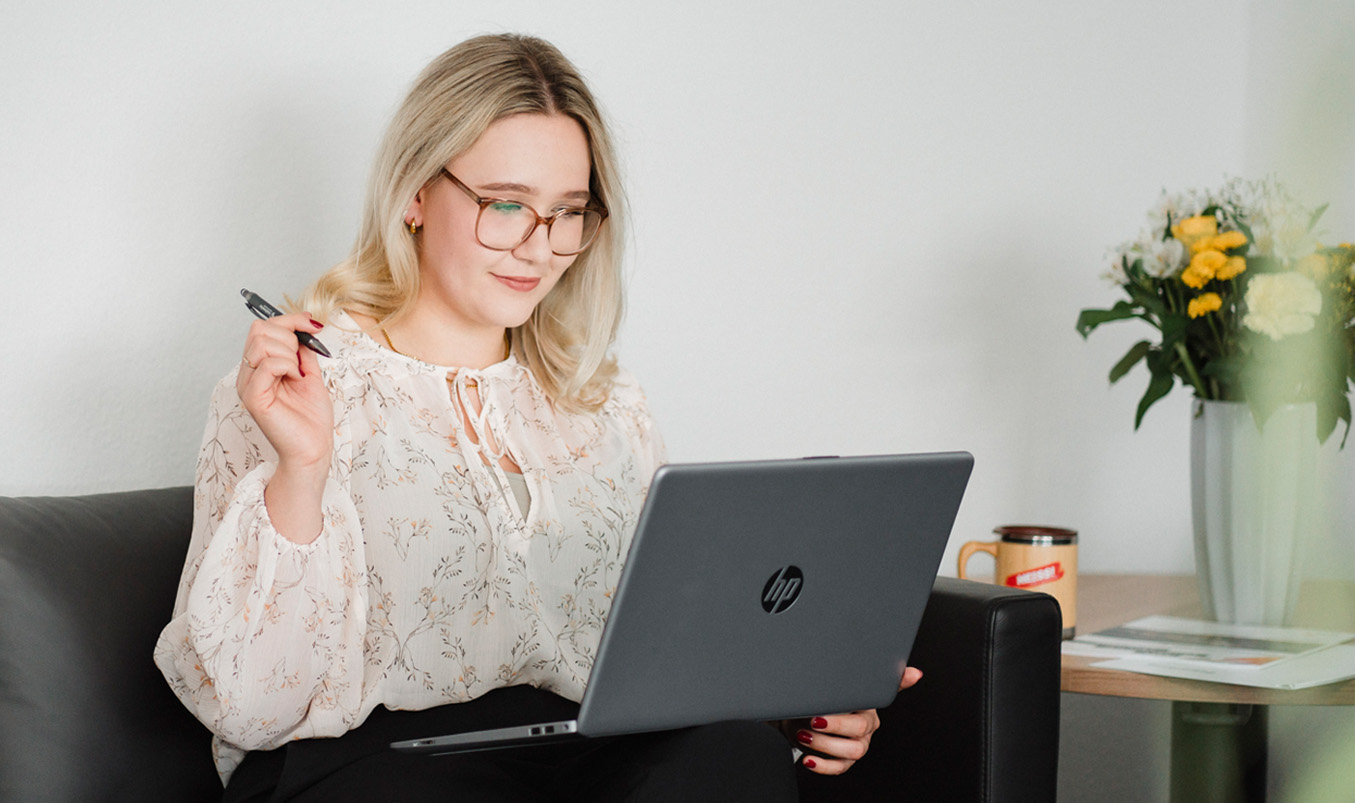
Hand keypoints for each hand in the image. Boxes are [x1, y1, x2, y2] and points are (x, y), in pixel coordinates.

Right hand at [236, 313, 332, 541]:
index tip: (314, 324)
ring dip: (289, 354)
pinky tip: (295, 380)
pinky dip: (288, 366)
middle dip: (289, 337)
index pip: (262, 328)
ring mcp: (247, 385)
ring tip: (298, 376)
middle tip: (302, 363)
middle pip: (259, 330)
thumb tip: (305, 325)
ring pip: (262, 343)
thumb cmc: (311, 418)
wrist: (313, 448)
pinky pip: (267, 364)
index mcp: (259, 367)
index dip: (290, 319)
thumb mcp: (311, 374)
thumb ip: (303, 350)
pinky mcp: (253, 397)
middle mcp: (248, 374)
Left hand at [794, 666, 921, 774]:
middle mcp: (867, 727)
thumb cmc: (826, 698)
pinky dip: (822, 766)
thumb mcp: (842, 684)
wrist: (804, 714)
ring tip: (804, 735)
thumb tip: (915, 673)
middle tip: (813, 720)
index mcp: (869, 707)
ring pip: (852, 751)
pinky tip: (809, 759)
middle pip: (859, 730)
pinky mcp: (845, 761)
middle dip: (834, 726)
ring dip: (825, 745)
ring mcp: (858, 746)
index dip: (848, 712)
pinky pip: (839, 768)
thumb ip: (871, 677)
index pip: (869, 708)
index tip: (825, 712)